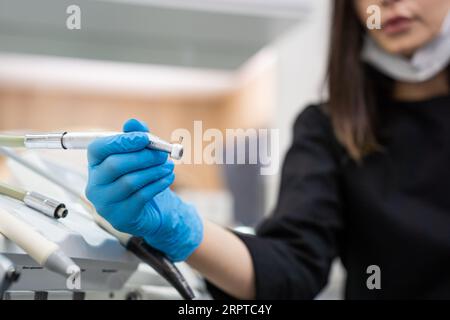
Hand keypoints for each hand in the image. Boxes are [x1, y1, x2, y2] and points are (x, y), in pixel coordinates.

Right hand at [86, 119, 202, 261]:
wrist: (148, 210)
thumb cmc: (139, 178)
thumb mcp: (138, 155)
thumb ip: (136, 137)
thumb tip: (133, 122)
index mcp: (95, 165)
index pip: (98, 149)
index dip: (122, 141)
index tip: (145, 138)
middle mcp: (95, 185)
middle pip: (115, 165)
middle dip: (143, 156)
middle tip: (163, 153)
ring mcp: (105, 203)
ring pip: (129, 181)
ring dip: (153, 171)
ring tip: (168, 166)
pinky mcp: (121, 217)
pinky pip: (141, 197)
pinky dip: (158, 184)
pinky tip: (168, 178)